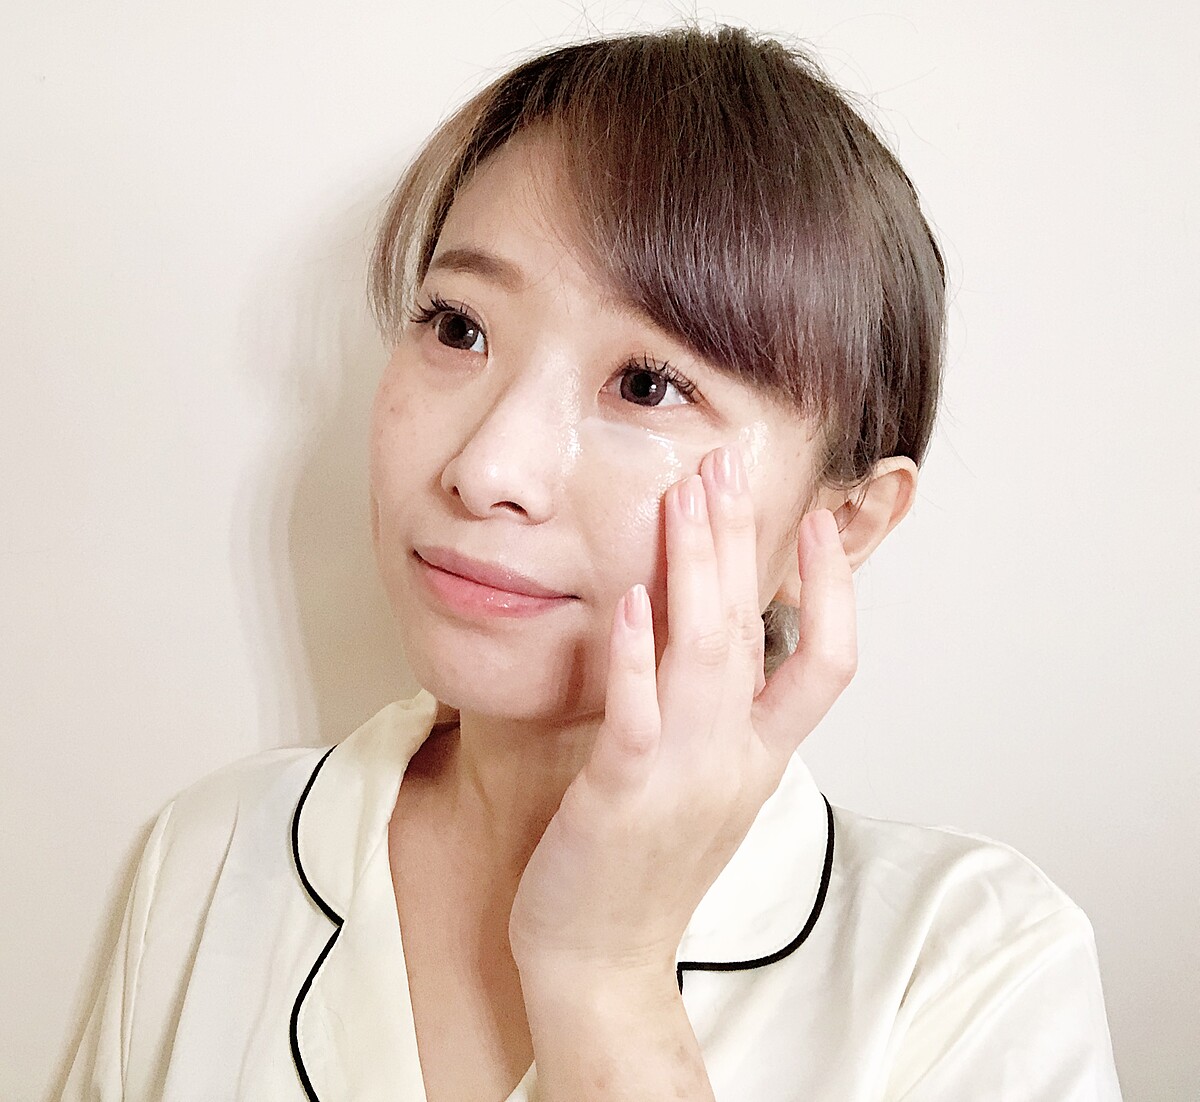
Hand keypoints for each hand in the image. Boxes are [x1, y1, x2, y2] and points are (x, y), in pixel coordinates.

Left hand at [508, 443, 856, 982]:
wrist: (603, 961)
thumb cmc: (645, 866)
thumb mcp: (707, 785)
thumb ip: (721, 714)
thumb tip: (710, 637)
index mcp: (761, 756)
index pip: (829, 663)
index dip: (835, 588)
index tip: (819, 520)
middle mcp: (736, 759)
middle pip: (756, 630)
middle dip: (742, 539)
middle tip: (727, 463)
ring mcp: (684, 776)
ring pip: (706, 653)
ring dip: (697, 566)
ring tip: (687, 494)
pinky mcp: (623, 794)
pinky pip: (638, 714)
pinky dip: (638, 654)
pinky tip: (630, 598)